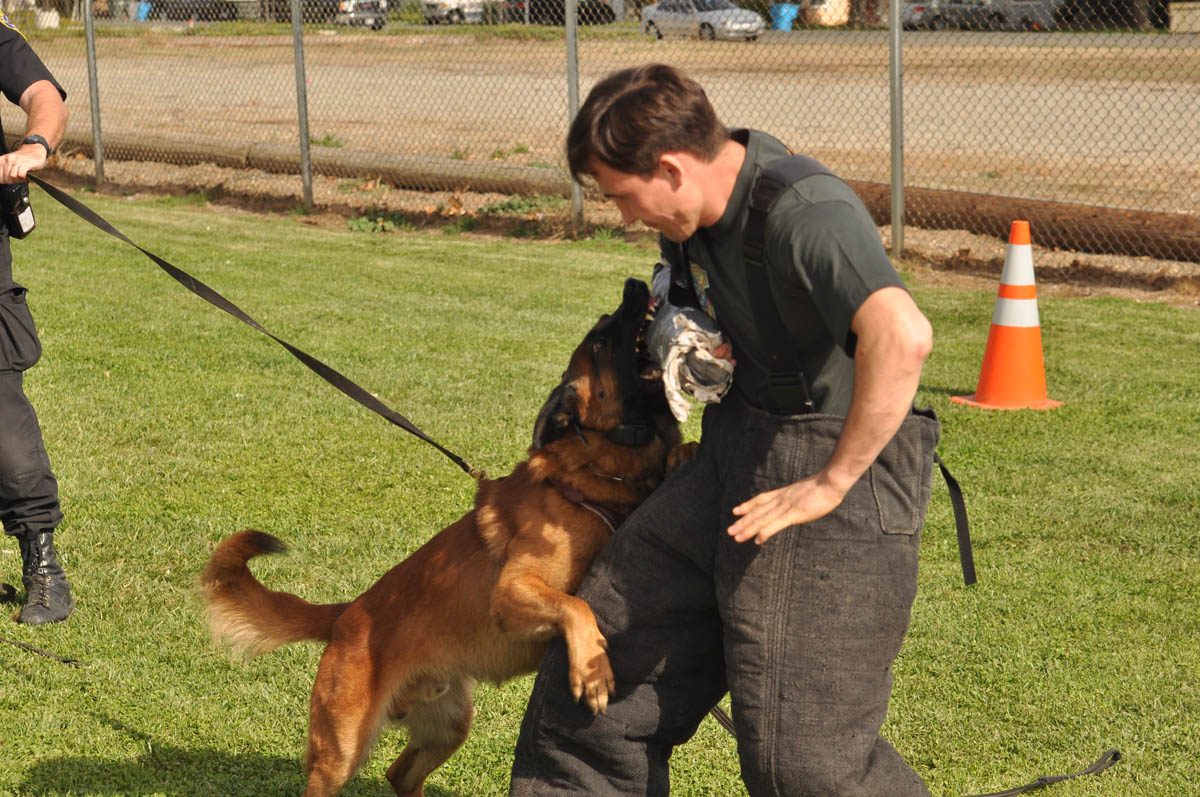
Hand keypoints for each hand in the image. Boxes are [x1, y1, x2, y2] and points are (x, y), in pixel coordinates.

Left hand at [0, 146, 45, 183]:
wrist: (35, 151)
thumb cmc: (22, 160)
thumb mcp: (10, 164)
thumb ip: (4, 171)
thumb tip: (2, 180)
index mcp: (1, 160)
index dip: (4, 181)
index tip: (10, 179)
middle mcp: (7, 159)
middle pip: (5, 178)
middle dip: (12, 181)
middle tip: (17, 178)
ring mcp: (16, 160)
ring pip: (12, 176)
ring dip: (18, 180)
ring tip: (22, 176)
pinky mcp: (26, 163)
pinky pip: (21, 174)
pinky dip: (23, 177)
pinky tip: (25, 175)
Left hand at [727, 475, 847, 544]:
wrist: (832, 481)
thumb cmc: (825, 486)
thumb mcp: (807, 491)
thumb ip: (799, 497)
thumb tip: (798, 501)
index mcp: (784, 494)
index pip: (761, 500)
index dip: (747, 506)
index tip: (736, 511)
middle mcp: (781, 499)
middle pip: (757, 511)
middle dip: (743, 521)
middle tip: (730, 530)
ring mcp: (786, 506)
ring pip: (762, 519)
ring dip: (748, 529)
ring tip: (736, 537)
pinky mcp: (794, 513)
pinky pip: (776, 524)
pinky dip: (764, 532)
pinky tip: (757, 540)